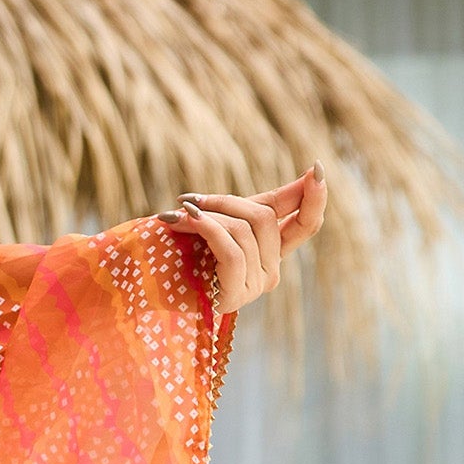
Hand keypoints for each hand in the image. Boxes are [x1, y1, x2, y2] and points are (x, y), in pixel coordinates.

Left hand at [162, 165, 326, 313]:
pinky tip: (185, 220)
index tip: (315, 169)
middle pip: (266, 218)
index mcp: (271, 252)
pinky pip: (231, 250)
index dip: (315, 198)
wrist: (148, 286)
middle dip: (227, 202)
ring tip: (177, 215)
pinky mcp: (236, 294)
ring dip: (207, 215)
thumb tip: (310, 173)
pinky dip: (207, 229)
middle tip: (191, 200)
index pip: (306, 225)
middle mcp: (270, 271)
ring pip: (245, 230)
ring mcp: (255, 285)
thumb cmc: (181, 252)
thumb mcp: (222, 220)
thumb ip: (256, 203)